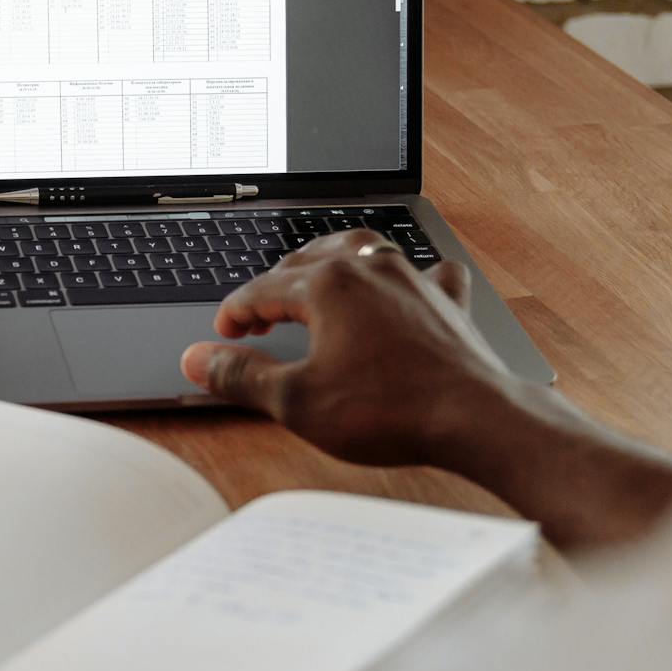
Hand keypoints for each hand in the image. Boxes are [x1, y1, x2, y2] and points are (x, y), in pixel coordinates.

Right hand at [181, 230, 522, 468]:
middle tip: (255, 317)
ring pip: (362, 251)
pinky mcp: (446, 303)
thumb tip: (198, 360)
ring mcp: (413, 279)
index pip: (261, 289)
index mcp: (328, 284)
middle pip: (305, 263)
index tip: (221, 334)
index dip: (233, 312)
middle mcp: (370, 268)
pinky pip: (425, 273)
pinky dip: (406, 276)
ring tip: (312, 281)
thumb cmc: (389, 410)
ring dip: (330, 264)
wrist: (473, 418)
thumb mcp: (295, 402)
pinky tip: (406, 285)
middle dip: (273, 288)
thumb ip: (240, 375)